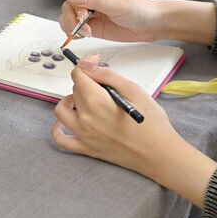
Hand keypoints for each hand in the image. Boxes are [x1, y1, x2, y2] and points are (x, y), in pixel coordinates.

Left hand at [51, 56, 216, 207]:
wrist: (159, 154)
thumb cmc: (152, 122)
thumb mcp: (134, 90)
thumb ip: (108, 75)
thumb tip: (89, 65)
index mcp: (97, 101)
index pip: (78, 75)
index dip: (86, 65)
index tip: (96, 63)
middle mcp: (85, 118)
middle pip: (74, 90)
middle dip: (86, 82)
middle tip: (104, 85)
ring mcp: (83, 135)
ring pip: (62, 111)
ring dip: (69, 100)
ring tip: (83, 99)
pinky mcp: (86, 148)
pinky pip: (61, 140)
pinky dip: (57, 129)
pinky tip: (65, 121)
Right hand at [59, 0, 216, 45]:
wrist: (152, 24)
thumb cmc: (140, 9)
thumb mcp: (117, 4)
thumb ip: (95, 1)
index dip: (74, 3)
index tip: (82, 14)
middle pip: (68, 7)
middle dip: (72, 18)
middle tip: (84, 26)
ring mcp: (90, 14)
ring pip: (68, 19)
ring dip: (72, 27)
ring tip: (87, 33)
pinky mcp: (92, 27)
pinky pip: (75, 30)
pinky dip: (75, 34)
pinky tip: (85, 35)